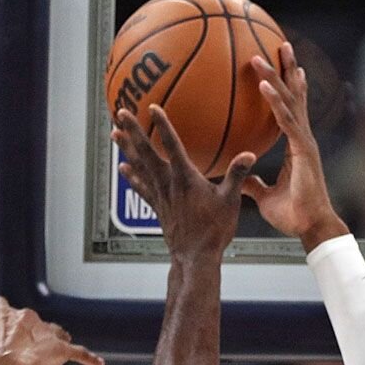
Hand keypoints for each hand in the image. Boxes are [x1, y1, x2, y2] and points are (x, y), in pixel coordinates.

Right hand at [0, 296, 103, 364]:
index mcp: (4, 318)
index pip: (1, 305)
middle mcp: (27, 319)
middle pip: (31, 319)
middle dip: (31, 327)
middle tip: (30, 337)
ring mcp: (46, 333)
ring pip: (55, 332)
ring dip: (57, 338)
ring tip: (62, 343)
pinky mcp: (61, 350)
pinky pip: (78, 352)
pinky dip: (88, 357)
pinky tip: (98, 363)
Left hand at [111, 105, 253, 259]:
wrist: (195, 257)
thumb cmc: (214, 230)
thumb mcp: (230, 201)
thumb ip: (237, 175)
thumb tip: (250, 154)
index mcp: (185, 178)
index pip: (172, 145)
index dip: (162, 125)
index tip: (152, 107)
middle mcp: (168, 183)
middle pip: (146, 152)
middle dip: (132, 131)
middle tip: (120, 113)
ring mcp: (160, 195)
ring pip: (139, 166)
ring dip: (126, 149)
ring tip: (114, 133)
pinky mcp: (157, 207)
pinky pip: (141, 187)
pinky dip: (131, 176)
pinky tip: (122, 168)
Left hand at [243, 43, 348, 250]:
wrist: (310, 228)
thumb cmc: (293, 215)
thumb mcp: (265, 195)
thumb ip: (253, 182)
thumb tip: (240, 175)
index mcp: (297, 144)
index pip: (291, 107)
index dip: (287, 85)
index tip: (280, 64)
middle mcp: (302, 137)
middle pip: (295, 95)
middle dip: (288, 68)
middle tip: (280, 43)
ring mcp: (304, 141)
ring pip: (290, 101)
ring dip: (275, 76)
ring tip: (261, 56)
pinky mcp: (303, 150)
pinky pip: (286, 120)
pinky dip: (275, 101)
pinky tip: (263, 86)